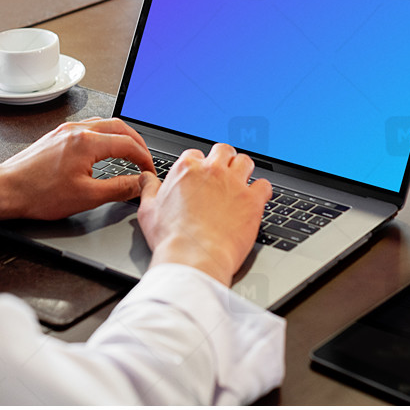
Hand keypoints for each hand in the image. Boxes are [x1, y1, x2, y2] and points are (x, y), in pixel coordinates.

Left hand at [0, 118, 154, 221]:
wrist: (6, 189)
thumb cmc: (38, 194)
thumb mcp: (86, 196)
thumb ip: (118, 188)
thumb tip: (138, 184)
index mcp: (87, 142)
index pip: (128, 144)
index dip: (144, 158)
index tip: (149, 171)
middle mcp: (77, 130)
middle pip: (119, 126)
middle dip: (137, 142)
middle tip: (145, 158)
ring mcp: (65, 130)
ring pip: (103, 124)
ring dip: (120, 137)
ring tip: (129, 153)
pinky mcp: (57, 135)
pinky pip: (88, 128)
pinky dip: (104, 136)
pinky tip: (104, 150)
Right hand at [137, 143, 271, 286]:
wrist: (194, 258)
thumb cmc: (171, 238)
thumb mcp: (148, 211)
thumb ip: (149, 189)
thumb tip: (146, 178)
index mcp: (186, 169)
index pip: (195, 155)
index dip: (198, 165)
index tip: (200, 177)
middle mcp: (212, 171)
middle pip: (223, 151)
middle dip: (223, 160)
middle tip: (222, 175)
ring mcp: (234, 183)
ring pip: (245, 162)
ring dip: (243, 170)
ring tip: (240, 183)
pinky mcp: (252, 200)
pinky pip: (264, 185)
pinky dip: (261, 191)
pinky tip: (256, 199)